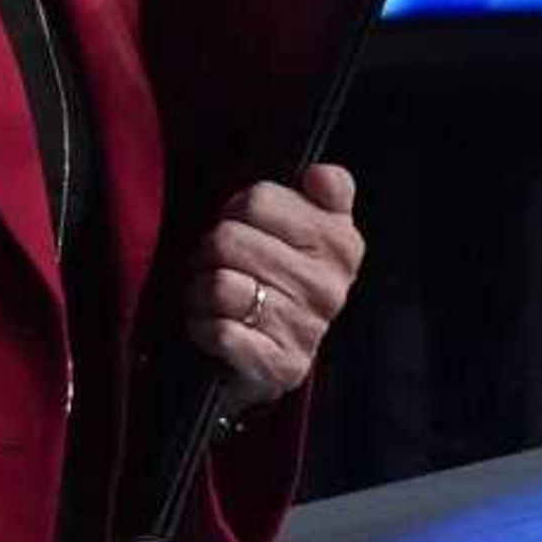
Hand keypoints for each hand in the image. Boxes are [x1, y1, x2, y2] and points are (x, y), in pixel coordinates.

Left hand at [184, 163, 363, 408]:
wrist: (277, 355)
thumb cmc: (285, 278)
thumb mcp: (315, 226)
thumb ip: (327, 190)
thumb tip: (318, 174)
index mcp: (340, 244)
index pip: (259, 200)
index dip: (235, 209)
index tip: (240, 224)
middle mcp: (328, 288)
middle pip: (229, 240)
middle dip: (209, 250)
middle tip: (215, 263)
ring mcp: (304, 329)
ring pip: (220, 284)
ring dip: (200, 288)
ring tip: (210, 293)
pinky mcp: (279, 366)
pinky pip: (220, 331)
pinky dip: (202, 325)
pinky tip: (210, 323)